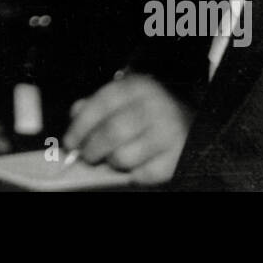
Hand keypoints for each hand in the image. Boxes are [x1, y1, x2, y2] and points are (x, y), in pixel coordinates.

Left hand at [64, 72, 190, 184]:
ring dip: (113, 162)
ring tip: (114, 158)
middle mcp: (155, 107)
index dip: (81, 125)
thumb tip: (76, 114)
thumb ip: (98, 103)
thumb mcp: (126, 98)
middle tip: (87, 156)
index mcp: (139, 87)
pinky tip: (136, 165)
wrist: (192, 125)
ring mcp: (168, 133)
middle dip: (92, 148)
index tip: (70, 142)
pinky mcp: (176, 158)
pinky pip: (142, 175)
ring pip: (123, 157)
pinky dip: (134, 174)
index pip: (102, 103)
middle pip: (111, 132)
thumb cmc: (151, 113)